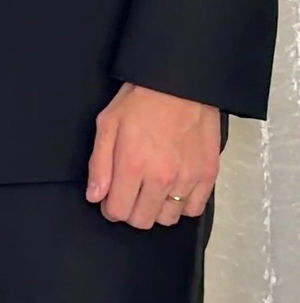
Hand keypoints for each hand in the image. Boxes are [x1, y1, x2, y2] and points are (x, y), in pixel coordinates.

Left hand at [86, 82, 220, 229]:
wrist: (180, 82)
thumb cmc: (141, 99)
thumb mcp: (108, 124)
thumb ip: (99, 164)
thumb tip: (95, 197)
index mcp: (133, 165)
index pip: (118, 212)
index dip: (110, 207)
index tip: (111, 197)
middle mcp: (161, 177)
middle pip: (142, 220)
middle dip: (131, 210)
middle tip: (130, 192)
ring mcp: (187, 178)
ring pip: (168, 219)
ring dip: (156, 209)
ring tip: (152, 190)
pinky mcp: (208, 174)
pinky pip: (194, 210)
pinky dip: (183, 205)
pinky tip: (174, 188)